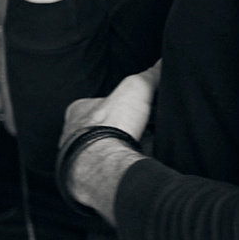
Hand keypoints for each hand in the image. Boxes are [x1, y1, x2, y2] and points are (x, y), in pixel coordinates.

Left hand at [61, 65, 158, 215]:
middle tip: (149, 128)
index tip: (143, 108)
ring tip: (149, 145)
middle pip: (108, 127)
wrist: (102, 165)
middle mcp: (74, 134)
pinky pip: (113, 167)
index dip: (126, 105)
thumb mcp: (135, 88)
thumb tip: (164, 63)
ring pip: (109, 149)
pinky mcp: (92, 176)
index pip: (104, 104)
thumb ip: (149, 75)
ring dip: (129, 147)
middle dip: (128, 128)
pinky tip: (143, 161)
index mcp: (78, 111)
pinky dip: (128, 164)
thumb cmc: (109, 125)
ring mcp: (82, 157)